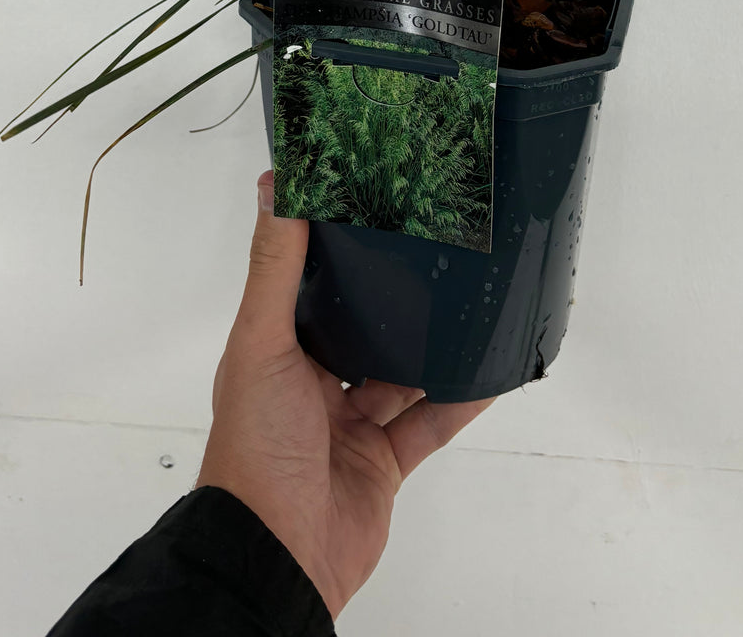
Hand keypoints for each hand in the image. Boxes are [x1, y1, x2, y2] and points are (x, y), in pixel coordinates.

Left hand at [195, 169, 496, 621]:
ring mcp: (350, 424)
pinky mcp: (385, 462)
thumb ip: (274, 268)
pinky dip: (460, 398)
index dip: (335, 252)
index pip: (308, 288)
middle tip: (432, 249)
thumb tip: (274, 186)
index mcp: (276, 353)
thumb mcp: (260, 343)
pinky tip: (487, 370)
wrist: (278, 556)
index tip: (370, 207)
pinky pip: (431, 422)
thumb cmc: (255, 449)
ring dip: (431, 344)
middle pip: (361, 329)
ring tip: (468, 298)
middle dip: (393, 297)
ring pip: (401, 372)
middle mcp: (312, 384)